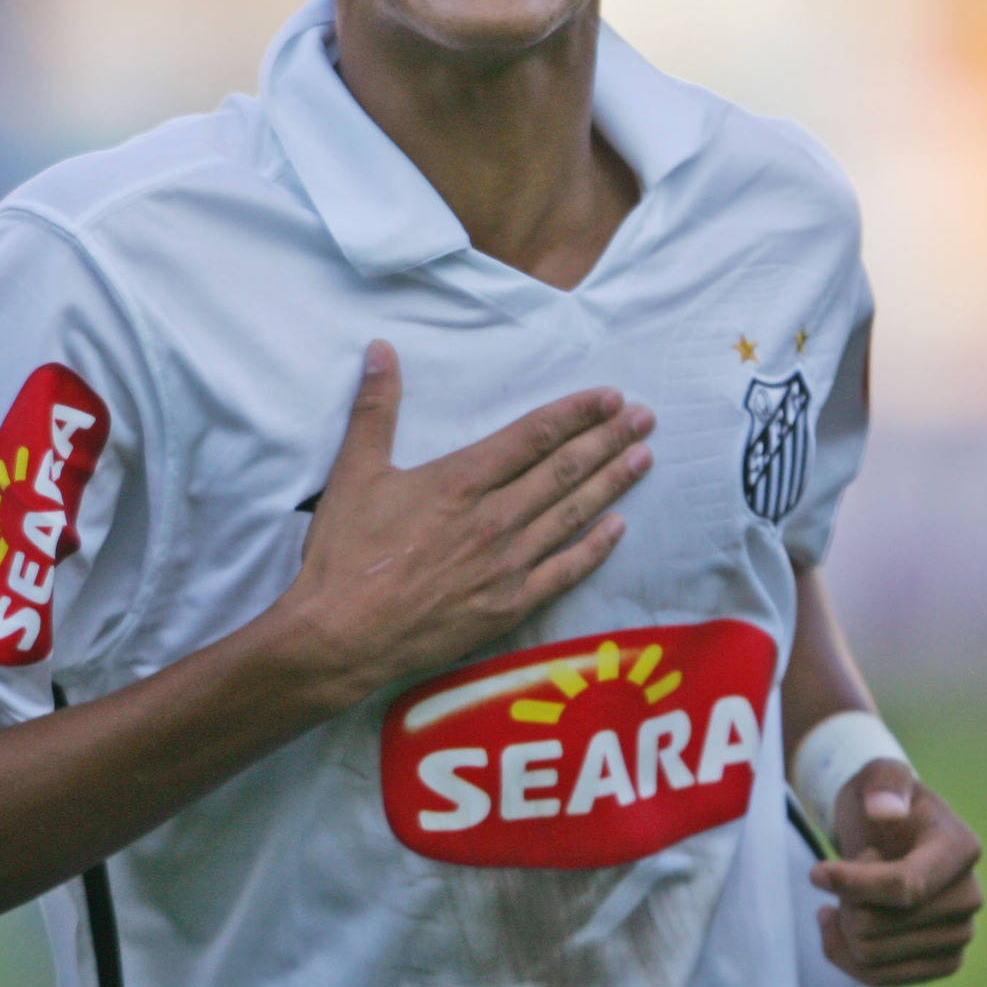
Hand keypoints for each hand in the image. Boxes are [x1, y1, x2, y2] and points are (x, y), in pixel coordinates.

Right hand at [281, 340, 653, 704]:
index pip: (532, 436)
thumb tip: (380, 349)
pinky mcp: (509, 606)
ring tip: (643, 459)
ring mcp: (507, 565)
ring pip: (572, 515)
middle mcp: (494, 518)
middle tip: (645, 417)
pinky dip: (594, 548)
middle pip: (564, 470)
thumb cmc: (344, 554)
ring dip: (611, 484)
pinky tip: (618, 528)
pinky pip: (564, 572)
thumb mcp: (353, 472)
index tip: (609, 396)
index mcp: (460, 481)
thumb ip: (374, 408)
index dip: (575, 413)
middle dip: (607, 440)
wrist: (341, 636)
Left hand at [810, 758, 981, 986]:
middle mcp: (969, 897)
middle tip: (840, 875)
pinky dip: (845, 955)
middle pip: (879, 926)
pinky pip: (880, 978)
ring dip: (842, 927)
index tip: (815, 873)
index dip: (854, 885)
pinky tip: (838, 924)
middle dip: (844, 901)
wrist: (888, 831)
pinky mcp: (941, 961)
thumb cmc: (881, 800)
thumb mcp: (879, 774)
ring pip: (874, 955)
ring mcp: (959, 934)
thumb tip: (885, 810)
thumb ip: (884, 782)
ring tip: (840, 897)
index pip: (905, 886)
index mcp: (959, 848)